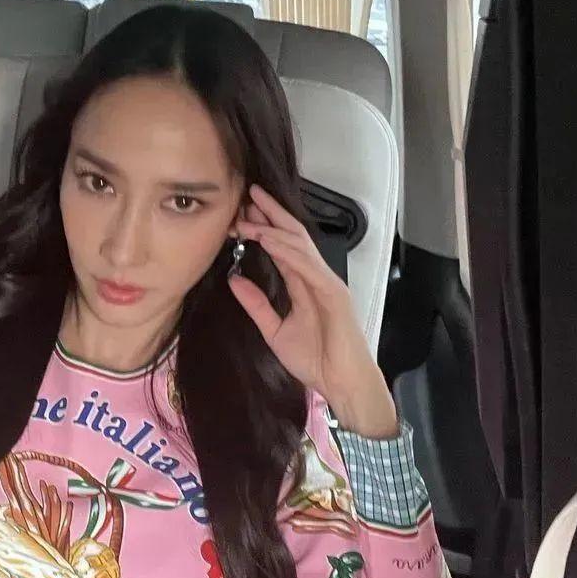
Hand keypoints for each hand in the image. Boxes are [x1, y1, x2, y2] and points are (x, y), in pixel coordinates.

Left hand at [228, 185, 398, 437]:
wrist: (342, 383)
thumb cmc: (317, 361)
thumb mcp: (274, 330)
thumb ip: (256, 305)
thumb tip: (235, 280)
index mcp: (303, 285)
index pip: (281, 248)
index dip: (262, 228)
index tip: (241, 213)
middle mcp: (316, 278)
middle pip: (292, 237)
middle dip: (271, 214)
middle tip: (249, 194)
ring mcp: (326, 283)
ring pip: (299, 245)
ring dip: (273, 227)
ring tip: (250, 214)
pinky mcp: (333, 294)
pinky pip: (307, 266)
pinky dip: (287, 251)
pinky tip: (268, 239)